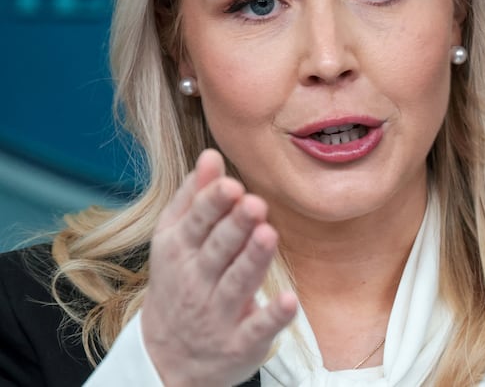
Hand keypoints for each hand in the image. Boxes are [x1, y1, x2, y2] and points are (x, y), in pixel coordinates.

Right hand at [141, 149, 296, 386]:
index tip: (233, 185)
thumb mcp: (175, 240)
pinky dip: (272, 317)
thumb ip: (194, 197)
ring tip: (268, 235)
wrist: (167, 358)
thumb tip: (211, 154)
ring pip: (237, 283)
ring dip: (252, 260)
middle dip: (236, 227)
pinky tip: (289, 301)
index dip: (214, 204)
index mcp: (179, 251)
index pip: (197, 223)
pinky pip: (257, 329)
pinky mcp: (240, 344)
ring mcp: (217, 315)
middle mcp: (196, 281)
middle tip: (255, 204)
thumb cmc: (179, 283)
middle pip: (218, 249)